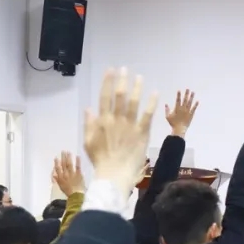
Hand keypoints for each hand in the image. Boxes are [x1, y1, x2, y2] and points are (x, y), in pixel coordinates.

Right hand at [52, 151, 85, 195]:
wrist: (76, 195)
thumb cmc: (68, 191)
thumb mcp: (61, 186)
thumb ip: (57, 180)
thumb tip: (54, 175)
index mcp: (60, 178)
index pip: (57, 169)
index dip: (56, 163)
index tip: (56, 158)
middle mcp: (65, 175)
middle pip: (63, 165)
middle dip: (63, 157)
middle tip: (63, 151)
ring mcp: (72, 174)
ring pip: (69, 164)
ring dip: (69, 157)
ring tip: (68, 152)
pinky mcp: (79, 174)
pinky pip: (78, 167)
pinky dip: (77, 161)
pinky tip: (77, 156)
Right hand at [84, 68, 157, 192]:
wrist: (114, 174)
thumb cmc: (100, 160)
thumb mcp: (88, 142)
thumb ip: (89, 124)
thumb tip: (89, 108)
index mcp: (102, 121)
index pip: (104, 97)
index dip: (107, 82)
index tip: (110, 70)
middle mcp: (116, 120)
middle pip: (119, 96)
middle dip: (122, 80)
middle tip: (125, 69)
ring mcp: (129, 126)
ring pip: (133, 102)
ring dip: (137, 88)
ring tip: (140, 77)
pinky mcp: (142, 133)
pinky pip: (147, 115)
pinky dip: (151, 103)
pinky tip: (155, 93)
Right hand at [165, 89, 197, 137]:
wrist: (179, 129)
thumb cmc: (173, 123)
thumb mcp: (168, 116)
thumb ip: (167, 110)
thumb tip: (166, 104)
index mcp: (177, 109)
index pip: (178, 100)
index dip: (178, 95)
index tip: (179, 90)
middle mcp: (182, 109)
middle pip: (185, 100)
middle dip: (186, 94)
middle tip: (188, 89)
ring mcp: (187, 111)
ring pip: (190, 103)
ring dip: (191, 97)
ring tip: (193, 92)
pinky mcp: (191, 115)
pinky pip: (193, 109)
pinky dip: (195, 105)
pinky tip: (197, 101)